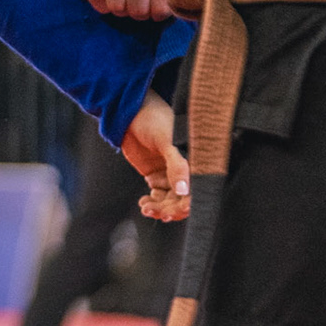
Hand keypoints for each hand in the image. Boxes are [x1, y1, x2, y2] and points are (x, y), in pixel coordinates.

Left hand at [121, 92, 189, 221]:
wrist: (128, 112)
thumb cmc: (152, 118)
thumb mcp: (166, 140)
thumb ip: (176, 165)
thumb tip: (185, 191)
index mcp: (195, 158)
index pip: (197, 187)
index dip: (188, 203)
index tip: (176, 211)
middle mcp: (185, 168)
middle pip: (182, 198)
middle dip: (170, 208)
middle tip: (157, 212)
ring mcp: (170, 172)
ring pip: (170, 199)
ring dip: (159, 207)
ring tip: (146, 208)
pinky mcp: (156, 174)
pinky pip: (158, 195)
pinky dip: (152, 202)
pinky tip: (144, 203)